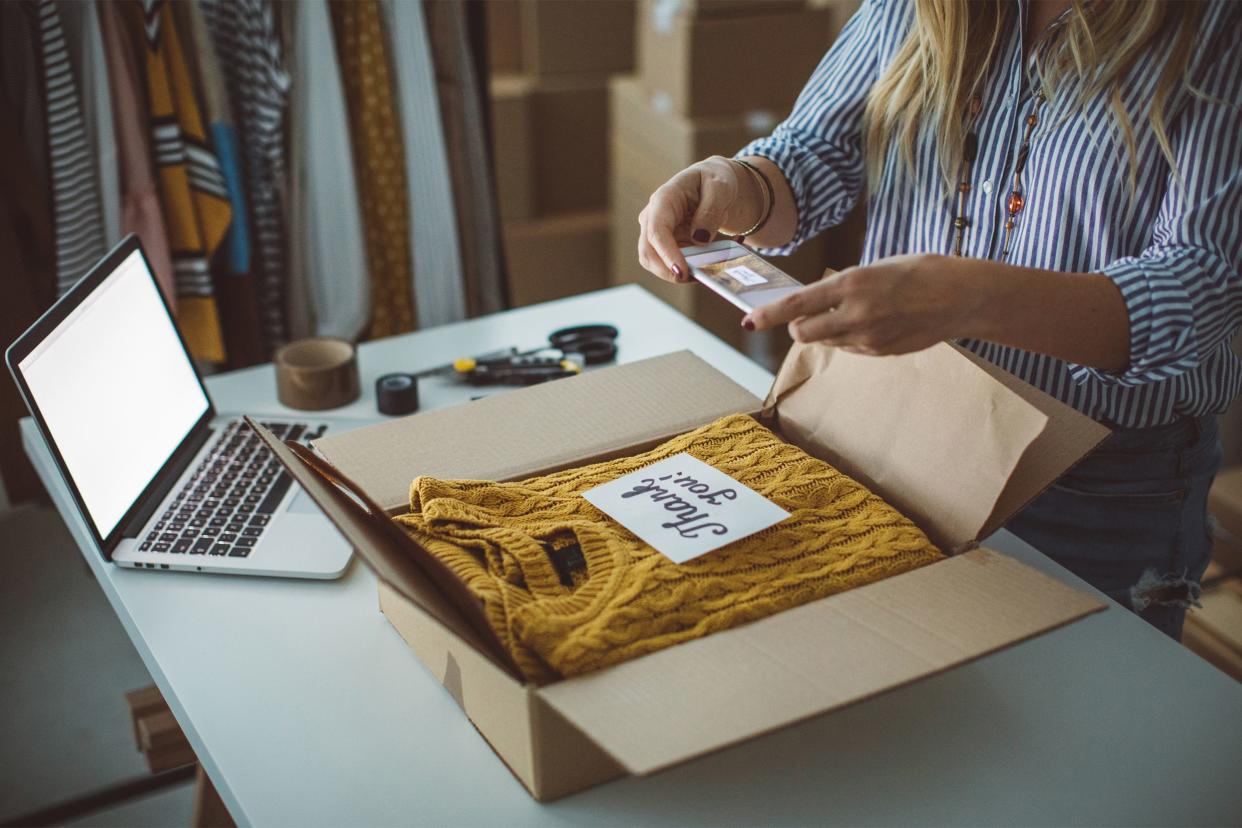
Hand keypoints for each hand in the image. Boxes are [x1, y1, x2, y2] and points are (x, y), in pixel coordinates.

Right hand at [637, 156, 761, 283]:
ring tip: (712, 267)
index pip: (656, 231)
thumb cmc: (715, 180)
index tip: (682, 272)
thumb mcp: (720, 188)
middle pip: (648, 253)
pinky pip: (674, 266)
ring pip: (658, 265)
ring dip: (683, 273)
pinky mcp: (667, 247)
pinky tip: (712, 260)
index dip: (667, 254)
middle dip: (669, 272)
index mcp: (663, 199)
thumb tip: (699, 239)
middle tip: (698, 278)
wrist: (715, 185)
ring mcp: (657, 234)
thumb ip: (710, 211)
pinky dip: (693, 269)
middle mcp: (653, 218)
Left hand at [744, 253, 981, 354]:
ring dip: (825, 331)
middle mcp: (856, 313)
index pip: (797, 304)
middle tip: (806, 315)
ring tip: (855, 312)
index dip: (768, 314)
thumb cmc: (920, 272)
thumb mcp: (875, 269)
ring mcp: (869, 337)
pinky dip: (848, 338)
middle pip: (802, 333)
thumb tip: (816, 304)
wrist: (962, 296)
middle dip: (797, 326)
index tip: (748, 320)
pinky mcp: (880, 352)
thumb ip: (843, 288)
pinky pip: (850, 348)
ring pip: (826, 342)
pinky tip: (873, 323)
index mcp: (852, 283)